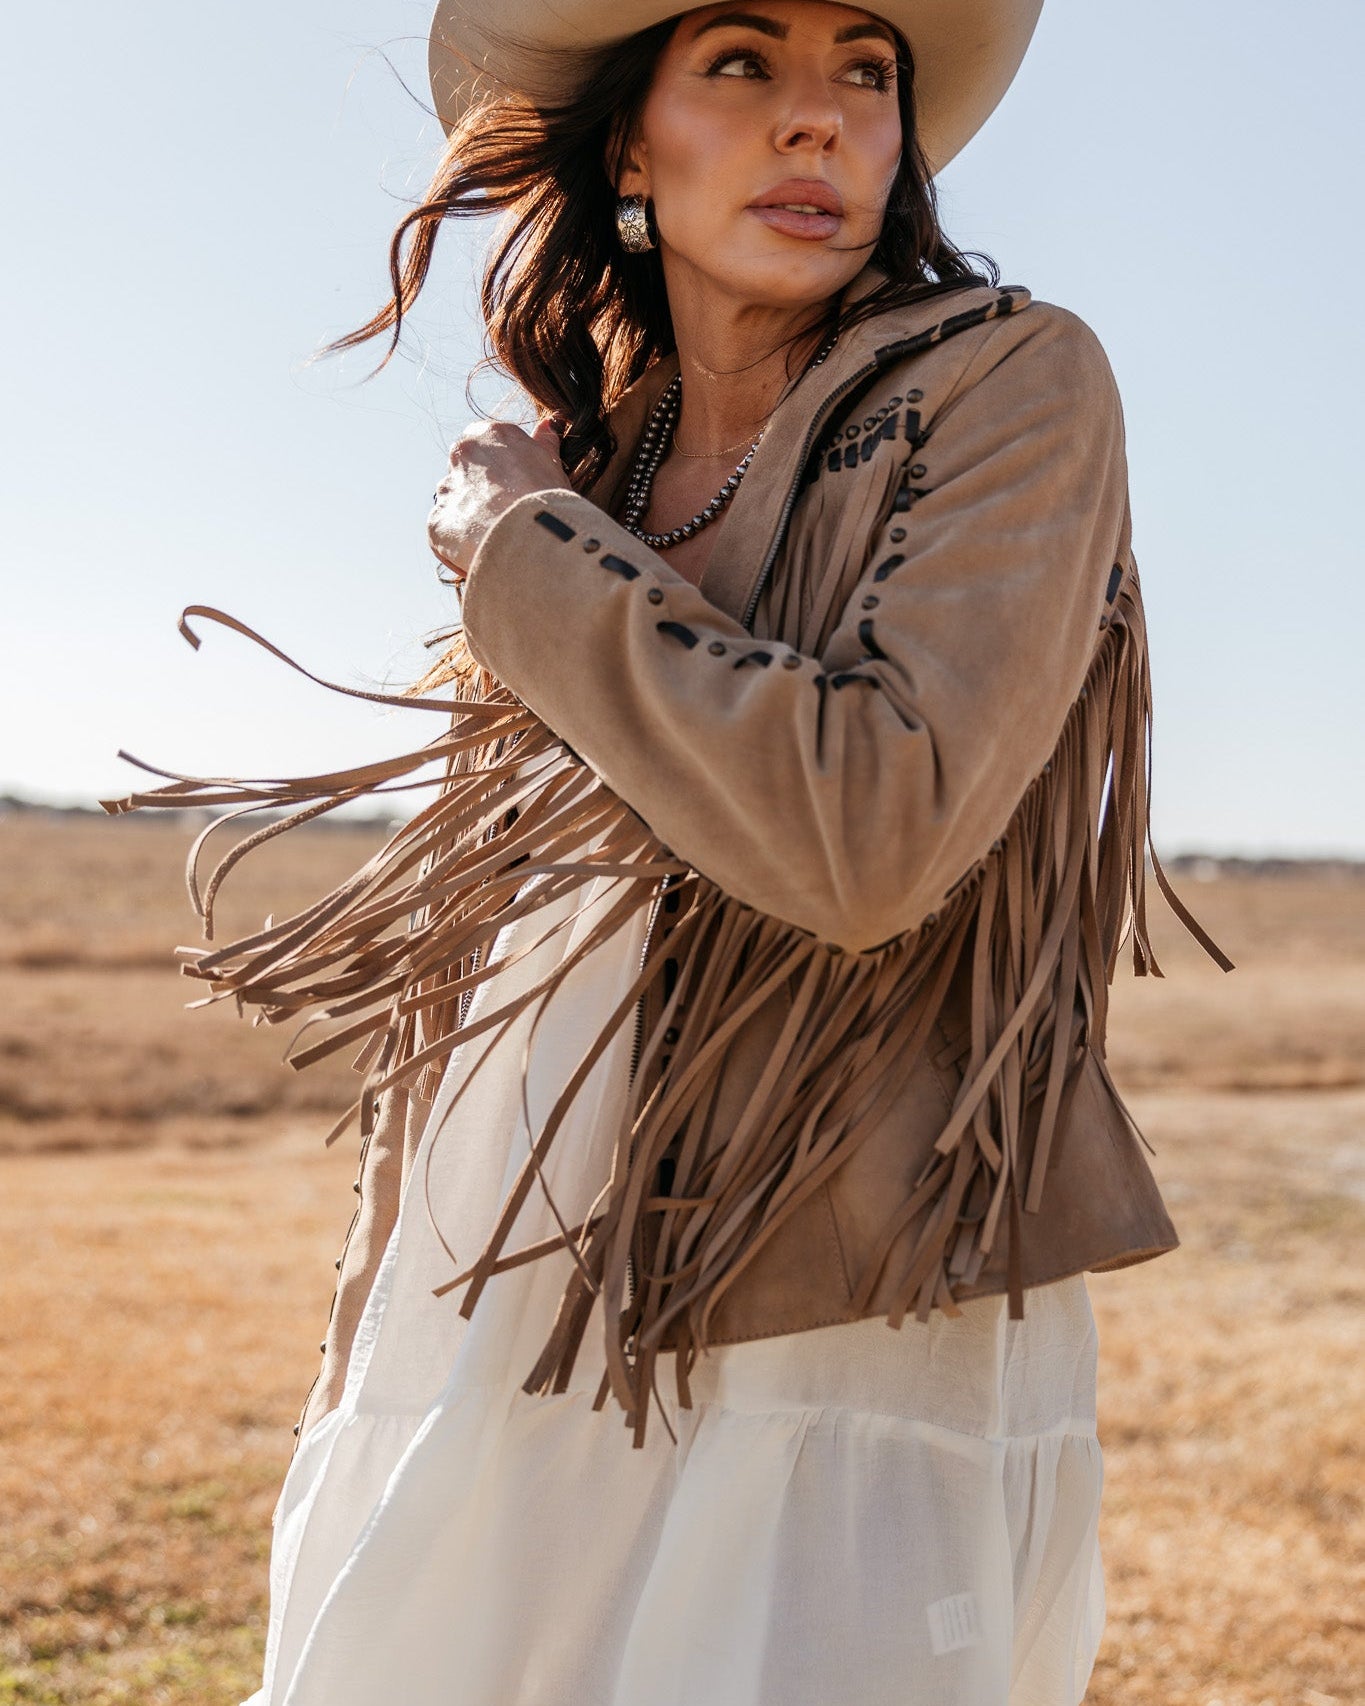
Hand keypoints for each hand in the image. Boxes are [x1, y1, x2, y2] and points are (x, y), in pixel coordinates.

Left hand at [428, 417, 565, 583]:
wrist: (533, 535)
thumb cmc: (548, 498)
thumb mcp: (552, 464)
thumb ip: (545, 443)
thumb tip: (549, 425)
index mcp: (488, 434)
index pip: (485, 449)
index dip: (501, 474)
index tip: (516, 492)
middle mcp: (461, 455)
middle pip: (466, 475)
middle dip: (482, 495)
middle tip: (506, 517)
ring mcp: (446, 489)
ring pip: (454, 504)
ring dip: (469, 520)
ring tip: (496, 539)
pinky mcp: (436, 521)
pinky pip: (444, 535)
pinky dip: (458, 545)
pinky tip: (483, 554)